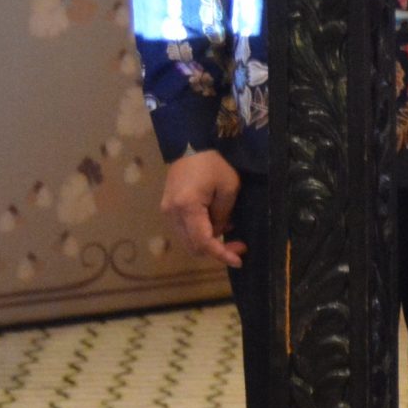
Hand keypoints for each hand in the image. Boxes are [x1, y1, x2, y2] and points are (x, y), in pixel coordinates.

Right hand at [160, 149, 243, 268]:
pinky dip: (202, 232)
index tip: (238, 261)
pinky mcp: (168, 209)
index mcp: (187, 207)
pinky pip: (186, 230)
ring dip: (209, 242)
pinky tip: (218, 223)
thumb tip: (220, 232)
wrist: (189, 146)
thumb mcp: (228, 188)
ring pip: (188, 240)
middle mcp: (172, 214)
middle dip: (217, 250)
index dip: (220, 254)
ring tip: (231, 232)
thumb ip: (223, 215)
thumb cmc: (212, 164)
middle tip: (240, 246)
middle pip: (193, 246)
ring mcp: (167, 212)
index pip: (202, 241)